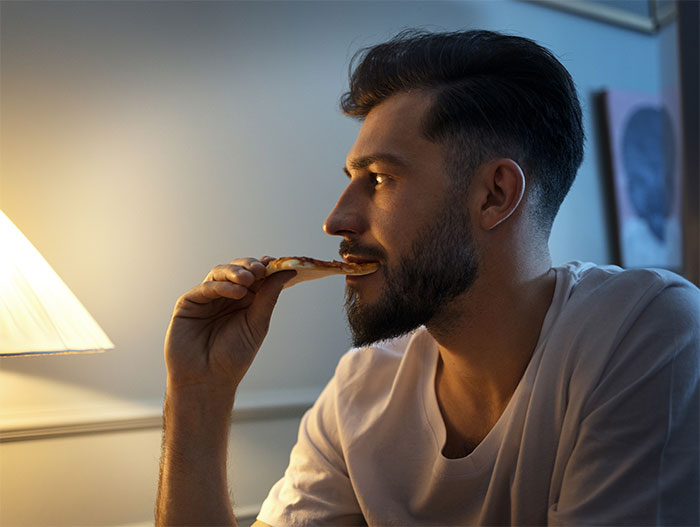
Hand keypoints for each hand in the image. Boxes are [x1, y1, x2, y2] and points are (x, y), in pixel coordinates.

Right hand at [164, 256, 294, 394]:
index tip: (276, 262)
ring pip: (220, 273)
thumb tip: (288, 271)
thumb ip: (269, 297)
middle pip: (238, 270)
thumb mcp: (257, 324)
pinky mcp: (188, 303)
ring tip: (248, 278)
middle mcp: (226, 296)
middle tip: (261, 268)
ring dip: (236, 272)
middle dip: (250, 266)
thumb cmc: (233, 357)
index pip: (256, 276)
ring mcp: (207, 298)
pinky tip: (236, 291)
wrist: (207, 380)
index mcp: (245, 301)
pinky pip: (205, 288)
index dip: (265, 267)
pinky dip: (221, 286)